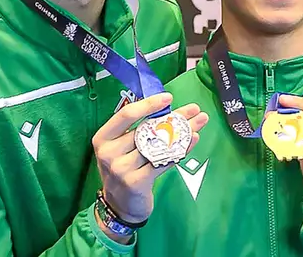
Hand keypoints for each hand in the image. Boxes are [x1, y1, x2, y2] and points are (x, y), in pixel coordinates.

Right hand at [92, 92, 208, 238]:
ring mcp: (121, 169)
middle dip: (175, 117)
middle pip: (147, 129)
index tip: (168, 97)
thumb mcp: (121, 148)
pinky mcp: (136, 182)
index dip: (149, 104)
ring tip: (199, 123)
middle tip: (195, 109)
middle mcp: (109, 153)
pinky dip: (180, 150)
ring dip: (183, 132)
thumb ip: (138, 129)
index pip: (126, 115)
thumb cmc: (124, 168)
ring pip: (158, 145)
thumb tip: (168, 108)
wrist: (119, 206)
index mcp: (103, 138)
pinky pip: (163, 161)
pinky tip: (192, 141)